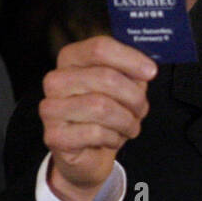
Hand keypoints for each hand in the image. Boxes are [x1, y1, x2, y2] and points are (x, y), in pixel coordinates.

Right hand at [40, 36, 155, 200]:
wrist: (89, 152)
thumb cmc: (108, 113)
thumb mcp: (123, 87)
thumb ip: (132, 73)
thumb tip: (147, 69)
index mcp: (71, 59)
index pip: (100, 48)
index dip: (130, 59)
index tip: (151, 72)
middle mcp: (56, 80)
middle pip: (106, 77)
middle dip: (134, 97)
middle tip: (141, 109)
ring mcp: (51, 108)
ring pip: (102, 107)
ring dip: (127, 120)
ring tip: (129, 126)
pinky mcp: (54, 136)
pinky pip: (95, 132)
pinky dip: (114, 138)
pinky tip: (111, 138)